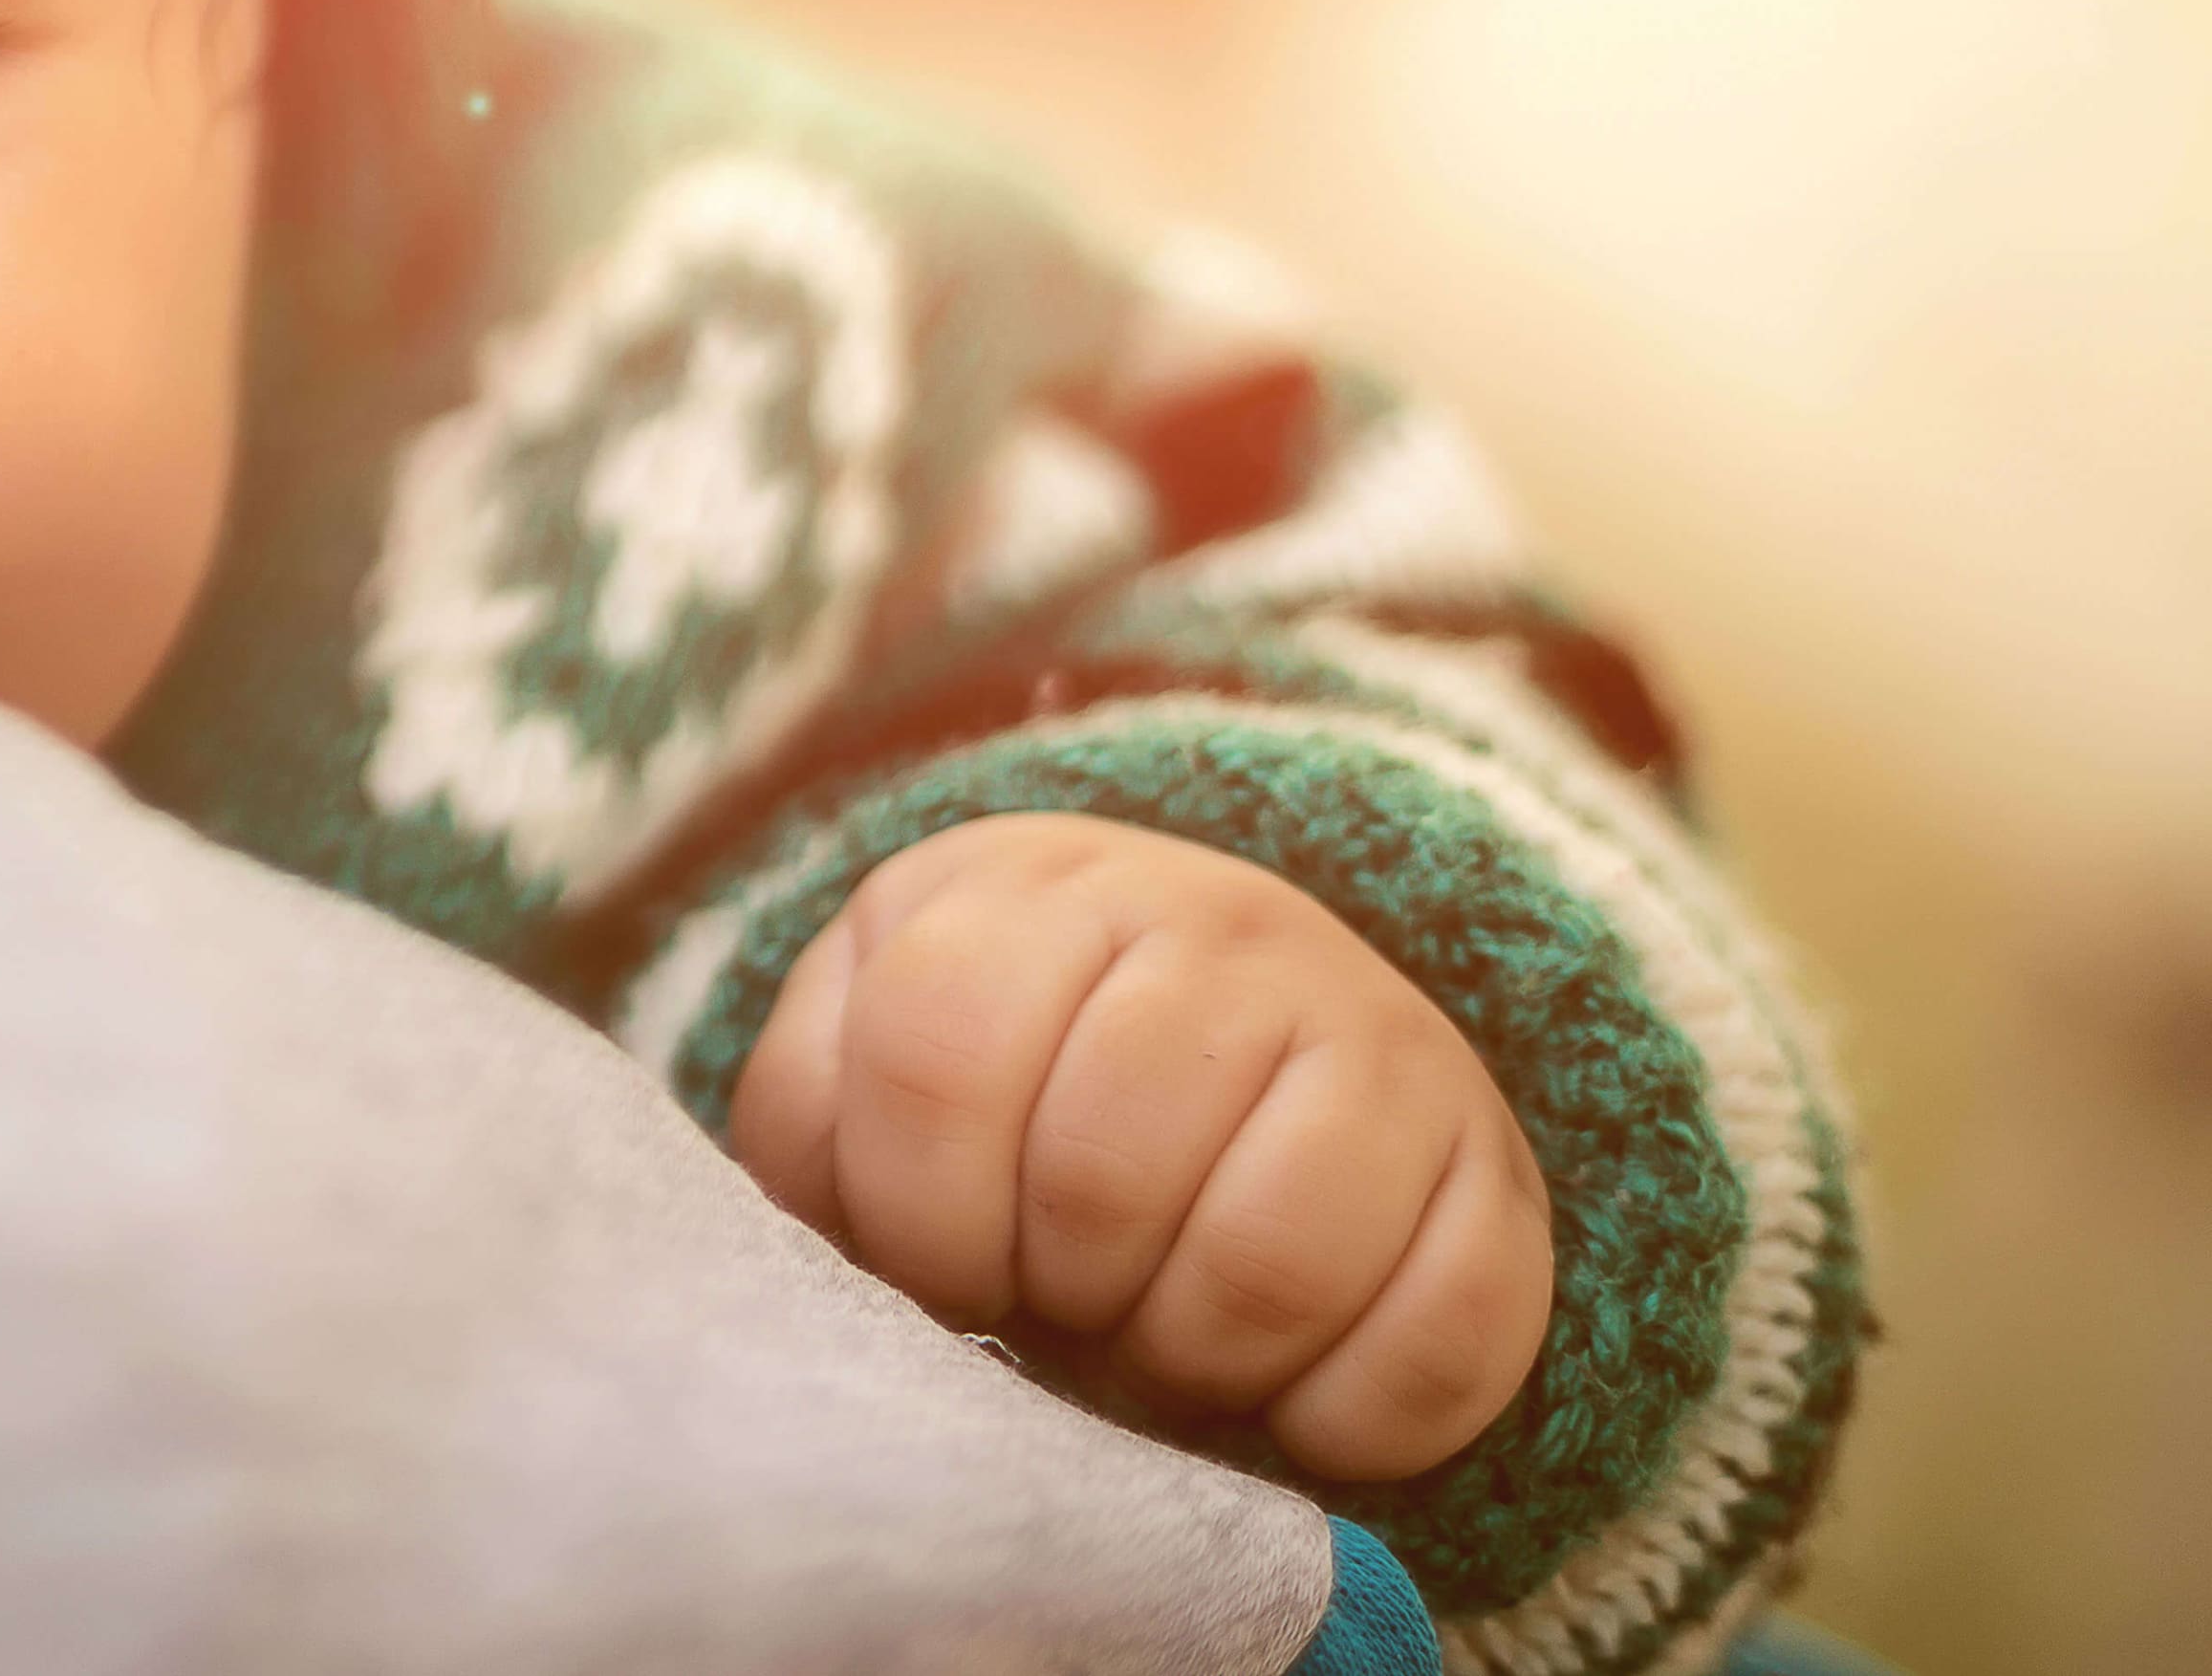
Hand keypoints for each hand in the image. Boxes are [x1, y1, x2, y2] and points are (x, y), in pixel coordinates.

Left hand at [726, 812, 1553, 1479]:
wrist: (1249, 1035)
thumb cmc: (1011, 1081)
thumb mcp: (872, 1058)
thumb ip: (815, 1127)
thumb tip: (820, 1254)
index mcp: (1025, 887)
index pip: (934, 1055)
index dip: (920, 1215)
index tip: (943, 1266)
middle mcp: (1219, 922)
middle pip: (1102, 1175)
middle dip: (1058, 1292)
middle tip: (1062, 1300)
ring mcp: (1376, 1030)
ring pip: (1265, 1265)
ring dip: (1188, 1359)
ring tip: (1160, 1335)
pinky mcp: (1494, 1170)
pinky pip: (1434, 1344)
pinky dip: (1341, 1422)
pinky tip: (1286, 1387)